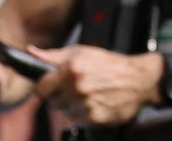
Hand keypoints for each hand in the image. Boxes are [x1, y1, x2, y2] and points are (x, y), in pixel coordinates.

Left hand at [32, 46, 161, 126]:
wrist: (141, 79)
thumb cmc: (111, 64)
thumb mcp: (83, 52)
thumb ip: (54, 55)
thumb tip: (31, 52)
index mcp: (72, 69)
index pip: (40, 87)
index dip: (44, 87)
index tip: (51, 86)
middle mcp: (77, 87)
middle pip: (51, 101)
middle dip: (59, 96)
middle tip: (75, 88)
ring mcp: (86, 104)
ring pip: (63, 112)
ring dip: (71, 105)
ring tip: (87, 95)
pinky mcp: (94, 118)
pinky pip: (77, 120)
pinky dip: (83, 114)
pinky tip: (94, 103)